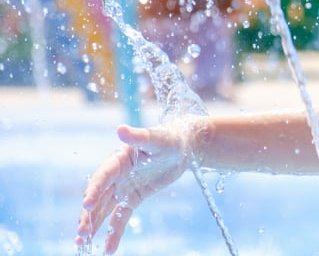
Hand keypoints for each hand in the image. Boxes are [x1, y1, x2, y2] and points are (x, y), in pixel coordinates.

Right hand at [76, 123, 194, 253]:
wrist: (183, 147)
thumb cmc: (168, 138)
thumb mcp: (156, 138)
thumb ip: (139, 136)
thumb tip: (120, 129)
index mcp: (118, 159)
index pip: (103, 176)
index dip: (94, 190)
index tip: (86, 205)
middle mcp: (116, 175)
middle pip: (98, 196)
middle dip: (88, 214)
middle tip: (81, 233)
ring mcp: (123, 188)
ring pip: (104, 209)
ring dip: (94, 225)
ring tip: (82, 242)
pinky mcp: (133, 198)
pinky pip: (120, 217)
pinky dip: (113, 232)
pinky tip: (107, 249)